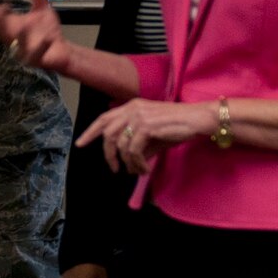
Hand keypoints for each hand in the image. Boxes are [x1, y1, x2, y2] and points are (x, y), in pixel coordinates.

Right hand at [0, 0, 68, 75]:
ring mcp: (25, 49)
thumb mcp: (40, 9)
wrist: (61, 52)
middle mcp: (15, 38)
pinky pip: (38, 54)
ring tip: (22, 24)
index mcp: (12, 25)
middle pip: (2, 29)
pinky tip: (47, 39)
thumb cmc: (46, 33)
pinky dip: (42, 47)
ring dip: (19, 35)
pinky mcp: (39, 58)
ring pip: (18, 44)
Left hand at [79, 98, 219, 174]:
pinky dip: (137, 164)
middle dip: (108, 154)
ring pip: (121, 145)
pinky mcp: (146, 126)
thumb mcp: (154, 136)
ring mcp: (138, 116)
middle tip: (114, 169)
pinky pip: (133, 151)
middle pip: (108, 133)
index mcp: (132, 106)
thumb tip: (128, 163)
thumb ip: (138, 145)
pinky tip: (145, 169)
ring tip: (138, 171)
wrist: (198, 120)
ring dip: (127, 163)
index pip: (104, 118)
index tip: (80, 144)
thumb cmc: (178, 127)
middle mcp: (132, 108)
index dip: (90, 131)